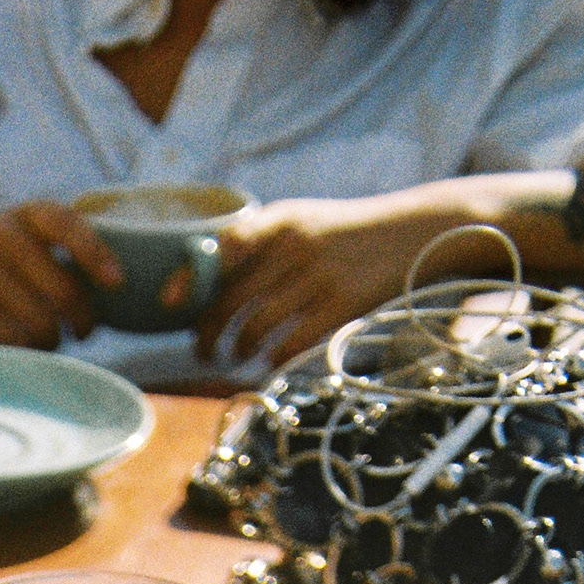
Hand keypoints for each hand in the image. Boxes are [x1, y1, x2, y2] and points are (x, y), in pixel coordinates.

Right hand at [0, 191, 123, 349]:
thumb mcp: (17, 229)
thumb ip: (54, 251)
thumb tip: (102, 297)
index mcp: (27, 216)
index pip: (71, 228)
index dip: (98, 257)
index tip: (116, 284)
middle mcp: (7, 239)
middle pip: (65, 293)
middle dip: (83, 321)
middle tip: (82, 331)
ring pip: (42, 324)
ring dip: (54, 342)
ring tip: (49, 341)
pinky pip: (14, 341)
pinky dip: (27, 352)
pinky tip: (24, 348)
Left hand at [193, 196, 511, 369]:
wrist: (418, 231)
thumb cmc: (349, 234)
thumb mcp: (304, 221)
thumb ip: (259, 244)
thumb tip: (202, 282)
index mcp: (279, 221)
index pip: (220, 248)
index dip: (187, 278)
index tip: (165, 304)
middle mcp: (294, 246)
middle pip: (229, 300)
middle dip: (207, 333)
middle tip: (203, 350)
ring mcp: (318, 277)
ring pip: (255, 328)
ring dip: (236, 351)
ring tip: (234, 357)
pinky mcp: (341, 307)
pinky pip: (290, 345)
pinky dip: (272, 361)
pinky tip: (268, 363)